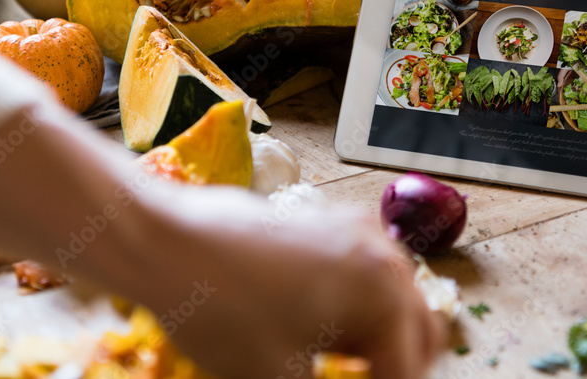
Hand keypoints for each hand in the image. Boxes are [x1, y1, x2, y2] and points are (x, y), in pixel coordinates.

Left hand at [129, 186, 445, 378]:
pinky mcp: (330, 224)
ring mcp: (357, 231)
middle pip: (419, 335)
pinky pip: (368, 275)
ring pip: (396, 302)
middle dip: (395, 369)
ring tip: (341, 369)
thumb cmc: (219, 306)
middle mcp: (383, 254)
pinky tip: (323, 335)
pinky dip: (361, 311)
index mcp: (383, 292)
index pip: (407, 373)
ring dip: (381, 342)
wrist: (167, 241)